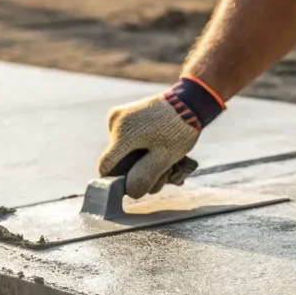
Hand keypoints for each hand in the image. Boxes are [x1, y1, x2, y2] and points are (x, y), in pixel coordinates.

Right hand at [98, 78, 224, 198]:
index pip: (106, 167)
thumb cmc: (178, 130)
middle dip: (137, 169)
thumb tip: (130, 192)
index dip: (119, 180)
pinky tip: (158, 144)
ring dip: (140, 158)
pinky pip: (126, 139)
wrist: (189, 102)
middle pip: (117, 160)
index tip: (138, 182)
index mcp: (122, 133)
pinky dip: (140, 146)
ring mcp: (118, 116)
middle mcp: (114, 122)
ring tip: (164, 156)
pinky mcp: (124, 113)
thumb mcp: (165, 157)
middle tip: (163, 170)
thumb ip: (146, 176)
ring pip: (122, 150)